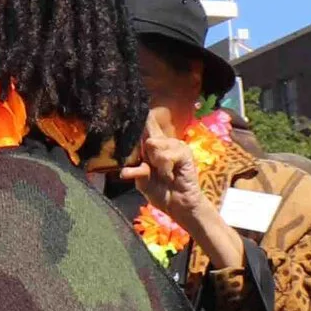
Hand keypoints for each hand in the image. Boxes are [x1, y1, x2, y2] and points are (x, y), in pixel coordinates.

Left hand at [117, 114, 242, 272]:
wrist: (178, 205)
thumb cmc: (161, 192)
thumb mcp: (142, 182)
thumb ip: (136, 172)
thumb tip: (125, 170)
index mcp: (151, 147)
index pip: (145, 124)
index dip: (137, 117)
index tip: (126, 105)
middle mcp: (163, 142)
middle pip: (145, 132)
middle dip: (143, 153)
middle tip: (152, 169)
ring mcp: (174, 145)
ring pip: (153, 144)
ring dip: (155, 163)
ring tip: (164, 174)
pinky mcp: (184, 152)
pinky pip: (166, 154)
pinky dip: (165, 168)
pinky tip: (170, 176)